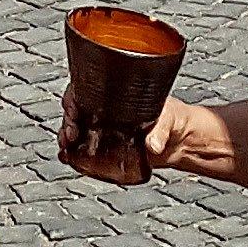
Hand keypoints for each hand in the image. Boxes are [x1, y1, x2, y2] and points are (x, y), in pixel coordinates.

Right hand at [57, 87, 183, 186]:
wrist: (182, 141)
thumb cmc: (174, 118)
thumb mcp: (168, 119)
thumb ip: (160, 132)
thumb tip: (153, 146)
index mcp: (116, 94)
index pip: (85, 89)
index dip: (73, 98)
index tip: (72, 109)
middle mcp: (106, 109)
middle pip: (76, 110)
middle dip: (68, 120)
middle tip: (70, 134)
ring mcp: (106, 129)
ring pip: (77, 128)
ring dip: (67, 136)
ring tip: (66, 147)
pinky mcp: (109, 148)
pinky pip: (85, 148)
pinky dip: (73, 152)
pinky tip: (68, 157)